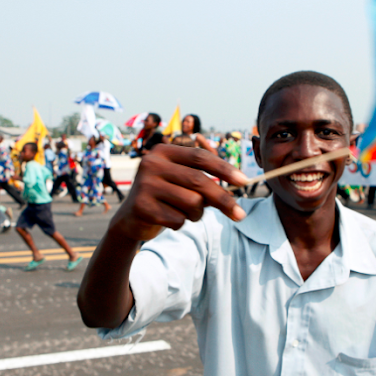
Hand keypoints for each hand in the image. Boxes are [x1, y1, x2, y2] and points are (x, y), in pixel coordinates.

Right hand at [109, 144, 247, 240]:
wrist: (131, 219)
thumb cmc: (165, 197)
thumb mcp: (183, 183)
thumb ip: (205, 181)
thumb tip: (240, 184)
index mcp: (164, 151)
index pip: (200, 157)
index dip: (224, 169)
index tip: (244, 181)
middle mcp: (152, 163)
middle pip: (198, 181)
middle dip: (223, 199)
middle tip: (240, 214)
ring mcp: (145, 184)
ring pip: (192, 203)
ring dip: (197, 214)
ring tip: (186, 213)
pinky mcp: (141, 206)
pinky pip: (178, 219)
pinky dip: (181, 223)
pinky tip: (168, 219)